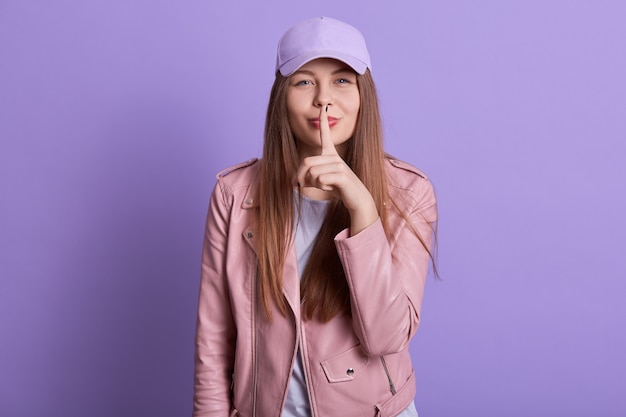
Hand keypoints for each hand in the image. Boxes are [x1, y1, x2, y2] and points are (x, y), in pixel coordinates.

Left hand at [295, 105, 377, 234]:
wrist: (357, 199)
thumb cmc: (339, 188)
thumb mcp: (321, 181)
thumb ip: (308, 178)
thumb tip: (293, 182)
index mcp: (330, 154)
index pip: (326, 135)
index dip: (324, 120)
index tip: (323, 107)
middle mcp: (334, 157)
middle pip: (306, 162)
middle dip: (300, 176)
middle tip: (302, 186)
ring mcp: (339, 165)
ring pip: (312, 172)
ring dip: (312, 184)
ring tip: (324, 186)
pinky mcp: (341, 175)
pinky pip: (320, 179)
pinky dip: (321, 187)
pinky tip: (331, 188)